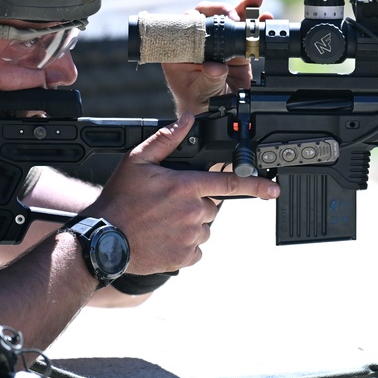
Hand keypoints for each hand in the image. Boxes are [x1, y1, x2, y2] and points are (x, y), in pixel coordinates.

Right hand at [87, 113, 279, 274]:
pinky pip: (195, 250)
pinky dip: (184, 245)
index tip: (273, 189)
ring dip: (190, 225)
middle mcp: (193, 212)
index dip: (256, 185)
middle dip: (196, 203)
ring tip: (162, 223)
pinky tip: (163, 238)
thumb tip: (186, 120)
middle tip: (168, 205)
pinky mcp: (185, 257)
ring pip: (203, 228)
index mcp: (186, 186)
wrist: (104, 241)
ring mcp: (190, 236)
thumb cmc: (119, 200)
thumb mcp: (137, 161)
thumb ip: (166, 140)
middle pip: (211, 206)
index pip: (230, 182)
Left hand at [162, 0, 271, 115]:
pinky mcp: (234, 49)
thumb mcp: (201, 94)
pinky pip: (245, 32)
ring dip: (242, 7)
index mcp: (181, 51)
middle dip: (223, 10)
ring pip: (228, 18)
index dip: (199, 18)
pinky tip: (265, 16)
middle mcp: (198, 43)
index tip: (213, 21)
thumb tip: (215, 67)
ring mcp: (217, 44)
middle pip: (207, 14)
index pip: (186, 24)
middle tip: (235, 16)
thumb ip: (208, 81)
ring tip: (255, 0)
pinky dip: (256, 21)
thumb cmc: (199, 105)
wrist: (215, 115)